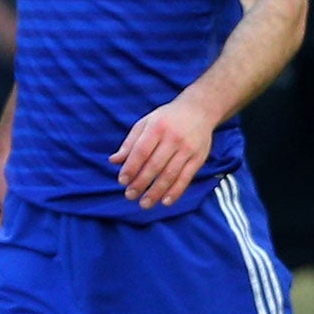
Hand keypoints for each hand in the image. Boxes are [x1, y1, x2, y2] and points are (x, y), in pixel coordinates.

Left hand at [110, 93, 215, 208]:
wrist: (199, 110)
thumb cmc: (167, 118)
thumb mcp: (145, 123)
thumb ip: (129, 143)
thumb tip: (114, 161)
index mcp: (157, 127)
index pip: (141, 151)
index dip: (131, 168)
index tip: (122, 181)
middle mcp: (173, 138)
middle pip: (155, 165)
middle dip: (141, 183)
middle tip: (129, 196)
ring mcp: (187, 149)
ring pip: (170, 174)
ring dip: (156, 192)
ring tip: (144, 204)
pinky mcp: (199, 158)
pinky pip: (186, 178)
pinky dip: (176, 191)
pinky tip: (165, 202)